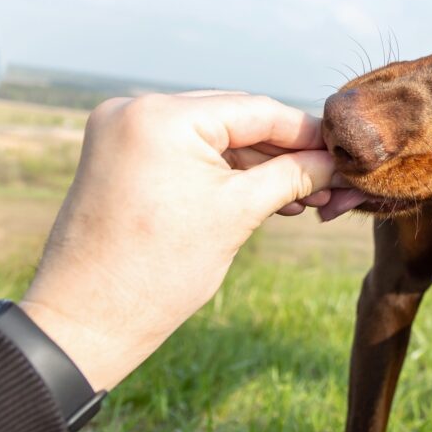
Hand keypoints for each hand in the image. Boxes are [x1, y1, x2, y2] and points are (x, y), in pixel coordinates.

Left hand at [19, 91, 353, 390]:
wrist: (85, 321)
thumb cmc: (159, 272)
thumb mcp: (240, 214)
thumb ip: (294, 176)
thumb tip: (338, 163)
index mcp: (162, 117)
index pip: (257, 110)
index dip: (307, 134)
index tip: (346, 154)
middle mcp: (137, 109)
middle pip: (236, 119)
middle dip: (286, 153)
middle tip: (330, 181)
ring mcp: (124, 131)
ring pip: (215, 137)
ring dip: (259, 166)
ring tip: (304, 198)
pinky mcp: (121, 155)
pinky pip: (188, 152)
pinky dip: (225, 173)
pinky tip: (267, 197)